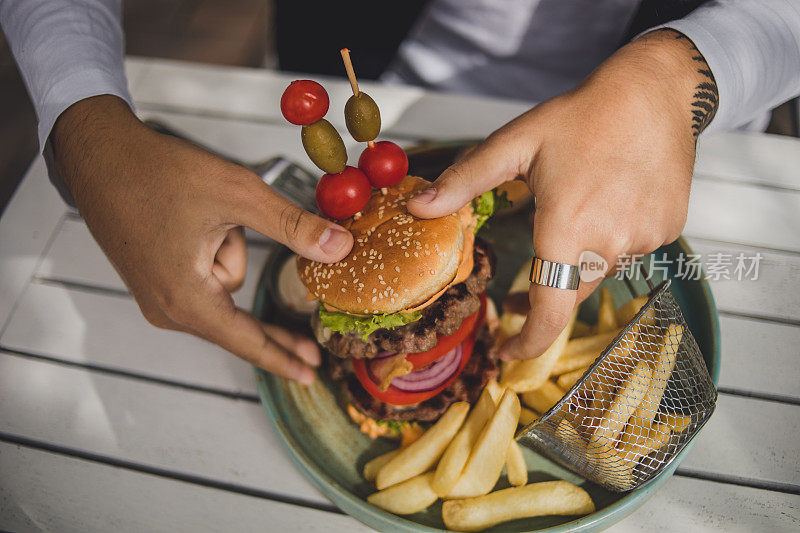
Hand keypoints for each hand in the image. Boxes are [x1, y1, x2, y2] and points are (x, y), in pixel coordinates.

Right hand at [52, 95, 354, 383]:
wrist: (100, 153)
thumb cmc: (159, 172)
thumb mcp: (239, 195)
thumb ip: (293, 227)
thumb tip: (340, 250)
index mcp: (185, 299)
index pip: (246, 342)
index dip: (281, 359)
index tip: (309, 377)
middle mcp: (167, 307)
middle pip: (236, 322)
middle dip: (270, 324)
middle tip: (311, 354)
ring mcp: (158, 295)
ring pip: (223, 287)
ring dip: (230, 250)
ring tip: (210, 213)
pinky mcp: (155, 279)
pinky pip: (205, 278)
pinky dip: (217, 251)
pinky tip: (206, 222)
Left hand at [408, 30, 717, 360]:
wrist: (654, 92)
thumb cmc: (580, 116)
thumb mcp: (515, 143)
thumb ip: (465, 181)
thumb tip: (418, 209)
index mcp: (568, 226)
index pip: (551, 309)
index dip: (529, 341)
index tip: (508, 350)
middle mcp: (611, 241)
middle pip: (571, 291)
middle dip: (545, 296)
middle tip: (520, 295)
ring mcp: (646, 238)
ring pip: (601, 271)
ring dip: (581, 260)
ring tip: (575, 213)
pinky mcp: (669, 230)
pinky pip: (632, 252)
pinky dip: (613, 241)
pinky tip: (610, 203)